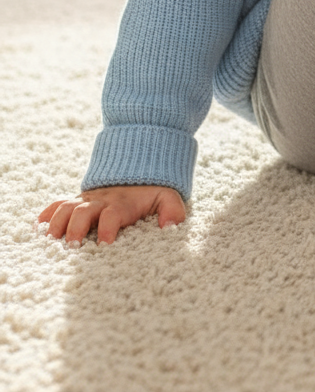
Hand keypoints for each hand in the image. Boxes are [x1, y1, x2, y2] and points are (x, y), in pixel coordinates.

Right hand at [38, 185, 186, 244]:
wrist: (138, 169)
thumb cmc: (152, 192)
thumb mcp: (168, 197)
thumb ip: (173, 211)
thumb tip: (170, 227)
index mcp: (122, 204)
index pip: (113, 214)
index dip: (108, 228)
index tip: (105, 244)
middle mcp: (101, 201)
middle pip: (84, 211)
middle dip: (76, 228)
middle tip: (72, 246)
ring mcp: (87, 200)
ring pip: (67, 207)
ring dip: (58, 222)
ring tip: (51, 240)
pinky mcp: (77, 200)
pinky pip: (59, 203)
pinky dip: (48, 213)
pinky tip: (39, 226)